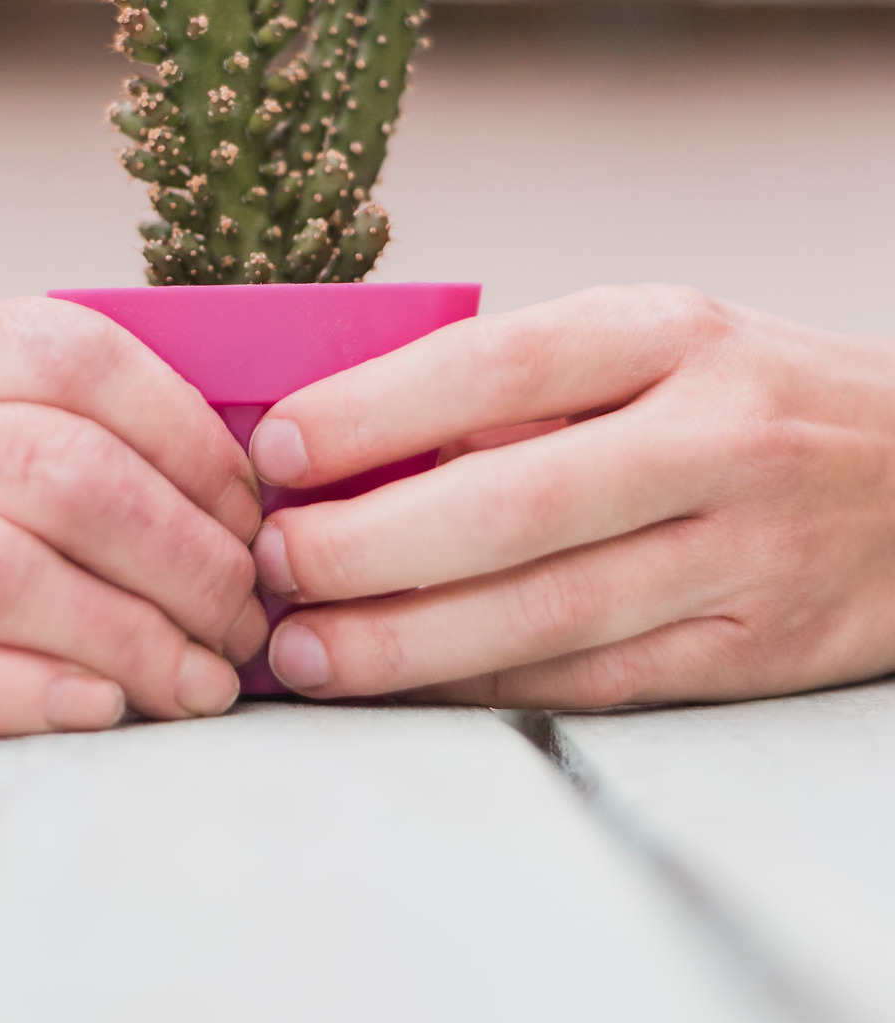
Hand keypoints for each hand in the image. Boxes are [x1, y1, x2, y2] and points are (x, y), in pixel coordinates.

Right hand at [0, 298, 264, 735]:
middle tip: (250, 619)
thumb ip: (11, 404)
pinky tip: (90, 715)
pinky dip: (10, 696)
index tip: (254, 511)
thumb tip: (195, 468)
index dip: (193, 440)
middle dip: (187, 557)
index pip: (79, 362)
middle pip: (62, 477)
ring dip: (127, 639)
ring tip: (199, 686)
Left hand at [248, 285, 894, 709]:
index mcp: (671, 334)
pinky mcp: (756, 649)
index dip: (375, 411)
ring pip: (548, 612)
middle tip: (266, 566)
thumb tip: (350, 444)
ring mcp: (744, 550)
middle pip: (514, 504)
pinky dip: (486, 686)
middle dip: (366, 547)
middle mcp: (715, 437)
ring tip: (301, 653)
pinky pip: (596, 681)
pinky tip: (405, 688)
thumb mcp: (655, 345)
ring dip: (405, 642)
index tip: (276, 449)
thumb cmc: (748, 397)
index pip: (501, 366)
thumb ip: (524, 389)